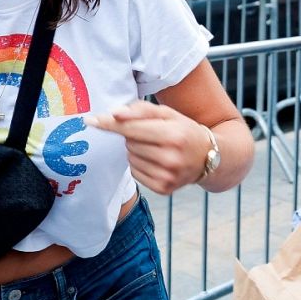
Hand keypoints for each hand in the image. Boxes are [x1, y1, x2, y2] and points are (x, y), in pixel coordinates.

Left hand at [88, 102, 211, 194]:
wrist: (209, 157)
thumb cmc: (185, 130)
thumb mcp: (169, 114)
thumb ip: (141, 110)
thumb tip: (114, 114)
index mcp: (174, 135)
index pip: (131, 128)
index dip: (110, 124)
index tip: (91, 121)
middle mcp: (171, 158)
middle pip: (129, 142)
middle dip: (133, 135)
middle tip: (152, 134)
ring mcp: (167, 176)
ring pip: (130, 157)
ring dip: (136, 150)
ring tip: (156, 147)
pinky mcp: (163, 189)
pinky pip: (135, 173)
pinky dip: (140, 164)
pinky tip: (156, 160)